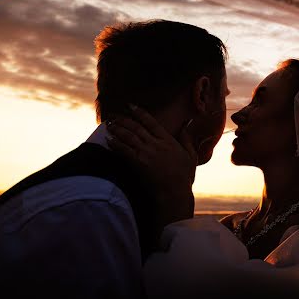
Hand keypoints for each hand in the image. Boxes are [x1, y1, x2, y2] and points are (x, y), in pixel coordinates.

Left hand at [107, 105, 196, 225]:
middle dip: (123, 119)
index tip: (130, 106)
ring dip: (117, 129)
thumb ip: (186, 139)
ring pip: (128, 137)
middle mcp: (156, 144)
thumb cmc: (184, 176)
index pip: (151, 122)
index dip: (140, 113)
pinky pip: (124, 150)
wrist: (175, 192)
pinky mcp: (138, 164)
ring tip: (108, 124)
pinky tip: (108, 139)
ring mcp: (146, 153)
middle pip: (136, 127)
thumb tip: (185, 126)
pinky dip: (115, 144)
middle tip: (113, 115)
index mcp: (168, 140)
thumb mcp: (191, 155)